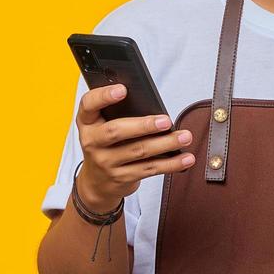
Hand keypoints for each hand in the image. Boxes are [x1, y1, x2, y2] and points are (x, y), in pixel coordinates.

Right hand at [75, 84, 194, 210]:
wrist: (96, 183)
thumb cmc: (105, 144)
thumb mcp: (101, 126)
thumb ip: (118, 112)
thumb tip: (152, 104)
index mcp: (87, 122)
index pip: (89, 104)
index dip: (103, 96)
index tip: (122, 89)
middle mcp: (92, 142)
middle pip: (116, 131)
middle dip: (143, 125)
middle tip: (166, 121)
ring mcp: (106, 162)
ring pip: (138, 151)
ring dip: (165, 144)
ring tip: (185, 137)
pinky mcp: (121, 178)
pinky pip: (149, 169)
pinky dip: (170, 164)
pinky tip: (185, 158)